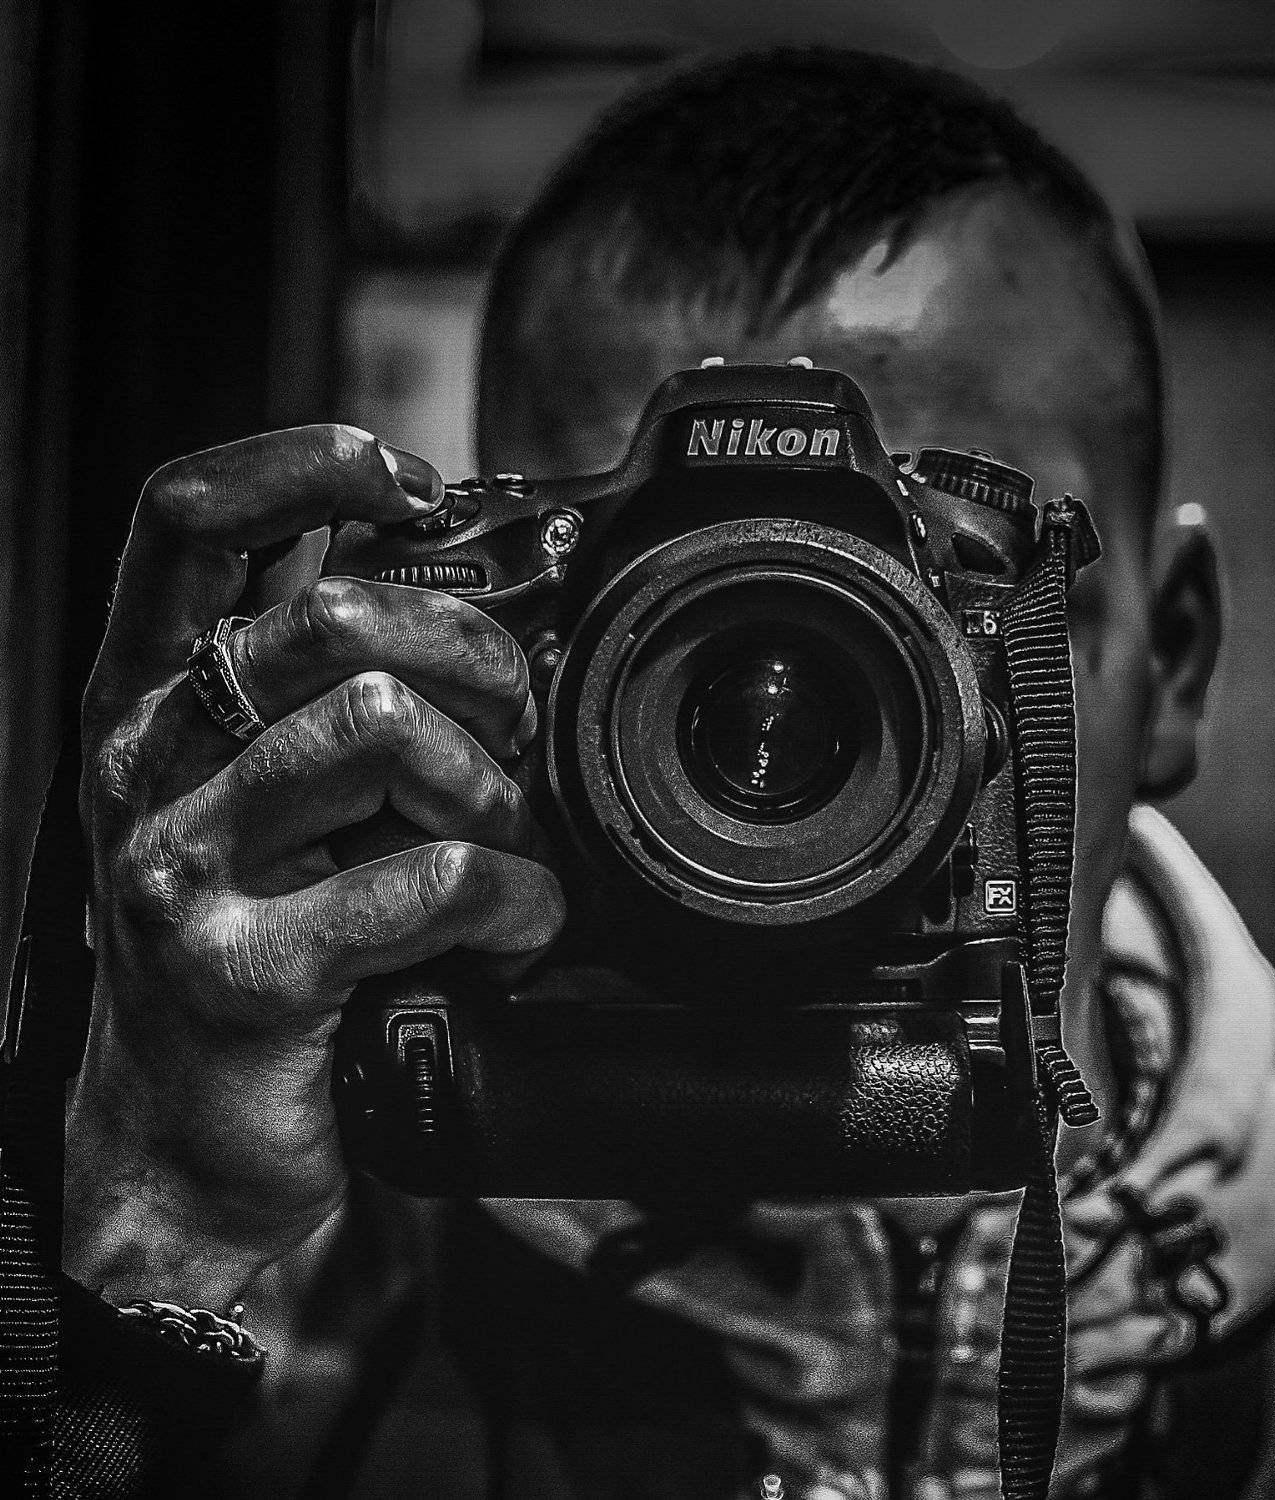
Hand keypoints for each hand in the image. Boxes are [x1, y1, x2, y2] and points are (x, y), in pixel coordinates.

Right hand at [64, 425, 563, 1309]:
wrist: (196, 1139)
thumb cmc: (261, 939)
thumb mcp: (281, 793)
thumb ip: (337, 697)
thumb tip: (490, 619)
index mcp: (152, 697)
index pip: (190, 519)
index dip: (306, 466)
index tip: (410, 484)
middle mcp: (149, 764)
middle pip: (338, 618)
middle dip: (473, 659)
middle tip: (512, 727)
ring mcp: (183, 867)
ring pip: (382, 730)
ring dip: (493, 790)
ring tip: (509, 847)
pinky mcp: (247, 970)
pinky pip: (430, 881)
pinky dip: (515, 900)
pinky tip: (516, 929)